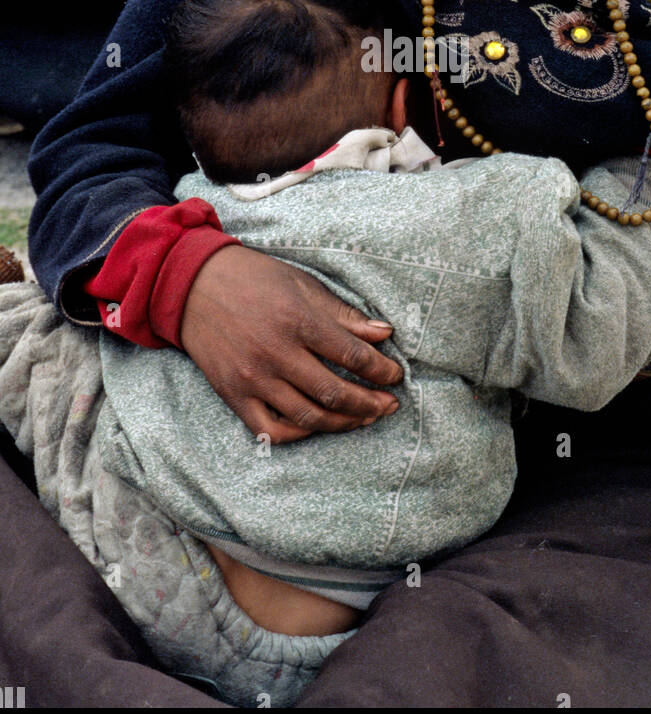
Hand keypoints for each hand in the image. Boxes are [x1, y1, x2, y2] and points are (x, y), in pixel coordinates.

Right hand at [180, 245, 402, 441]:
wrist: (192, 285)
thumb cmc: (254, 278)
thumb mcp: (302, 284)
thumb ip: (343, 314)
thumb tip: (385, 334)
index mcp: (297, 320)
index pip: (353, 355)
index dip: (381, 370)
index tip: (395, 375)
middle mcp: (276, 353)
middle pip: (334, 392)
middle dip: (370, 402)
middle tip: (390, 404)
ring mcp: (253, 378)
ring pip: (308, 417)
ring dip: (344, 423)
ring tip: (364, 418)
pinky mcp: (233, 395)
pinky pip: (271, 430)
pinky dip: (299, 435)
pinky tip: (319, 426)